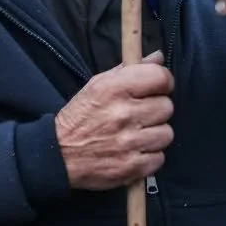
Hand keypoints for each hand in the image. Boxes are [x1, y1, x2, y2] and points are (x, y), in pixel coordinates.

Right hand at [55, 51, 174, 190]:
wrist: (58, 154)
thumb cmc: (80, 117)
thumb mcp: (98, 85)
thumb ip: (130, 69)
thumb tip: (158, 57)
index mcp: (115, 89)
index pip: (160, 78)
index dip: (164, 82)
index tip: (158, 88)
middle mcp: (123, 114)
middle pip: (167, 107)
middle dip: (156, 110)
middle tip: (141, 114)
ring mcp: (129, 142)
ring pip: (166, 133)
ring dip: (154, 134)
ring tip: (136, 134)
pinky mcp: (132, 167)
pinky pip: (159, 158)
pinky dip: (149, 156)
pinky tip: (134, 151)